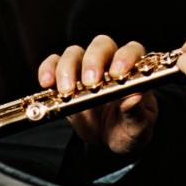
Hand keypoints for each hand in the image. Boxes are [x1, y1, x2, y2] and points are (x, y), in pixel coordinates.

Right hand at [38, 35, 157, 154]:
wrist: (111, 139)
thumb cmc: (130, 128)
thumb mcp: (138, 127)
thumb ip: (136, 113)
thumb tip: (135, 97)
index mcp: (134, 71)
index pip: (132, 50)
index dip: (125, 57)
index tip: (117, 73)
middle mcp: (110, 65)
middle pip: (101, 46)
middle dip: (93, 61)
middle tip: (89, 82)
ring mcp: (87, 70)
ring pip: (75, 52)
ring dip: (68, 68)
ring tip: (66, 90)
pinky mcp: (67, 80)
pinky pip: (54, 64)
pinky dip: (48, 69)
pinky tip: (47, 84)